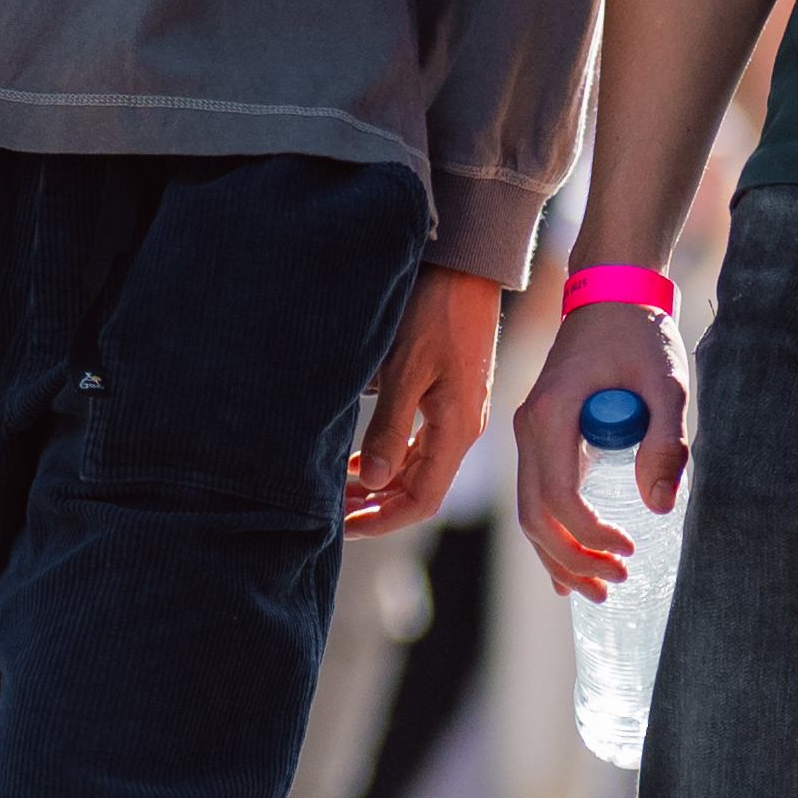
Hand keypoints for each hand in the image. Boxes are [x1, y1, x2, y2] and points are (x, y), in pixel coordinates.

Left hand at [346, 263, 509, 523]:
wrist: (467, 268)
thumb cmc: (436, 312)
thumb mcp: (406, 370)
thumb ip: (390, 428)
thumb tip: (375, 483)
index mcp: (457, 429)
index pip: (422, 499)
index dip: (384, 520)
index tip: (344, 529)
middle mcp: (461, 428)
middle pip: (419, 488)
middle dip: (376, 507)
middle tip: (331, 515)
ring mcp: (456, 412)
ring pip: (416, 466)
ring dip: (380, 484)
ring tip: (338, 492)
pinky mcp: (448, 395)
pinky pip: (418, 442)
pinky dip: (388, 457)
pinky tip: (359, 459)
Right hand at [518, 293, 692, 594]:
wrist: (612, 295)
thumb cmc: (640, 335)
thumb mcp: (666, 383)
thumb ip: (666, 443)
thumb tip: (661, 507)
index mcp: (551, 415)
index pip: (558, 497)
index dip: (591, 534)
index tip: (630, 549)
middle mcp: (529, 428)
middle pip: (535, 516)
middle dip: (572, 559)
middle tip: (616, 585)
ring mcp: (530, 434)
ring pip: (530, 514)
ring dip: (560, 556)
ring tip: (597, 591)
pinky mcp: (543, 438)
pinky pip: (537, 498)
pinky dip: (550, 537)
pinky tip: (567, 573)